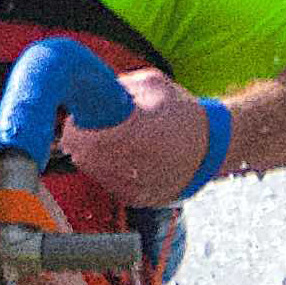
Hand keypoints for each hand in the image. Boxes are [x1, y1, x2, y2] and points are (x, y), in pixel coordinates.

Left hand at [56, 64, 218, 205]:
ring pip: (93, 172)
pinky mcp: (137, 200)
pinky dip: (110, 171)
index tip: (79, 121)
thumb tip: (84, 85)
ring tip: (115, 142)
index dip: (74, 128)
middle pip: (81, 157)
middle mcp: (132, 165)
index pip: (76, 139)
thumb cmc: (180, 111)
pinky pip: (109, 184)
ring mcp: (134, 187)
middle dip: (83, 142)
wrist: (211, 145)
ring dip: (95, 157)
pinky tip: (126, 158)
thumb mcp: (150, 84)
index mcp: (133, 134)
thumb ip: (115, 87)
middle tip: (94, 130)